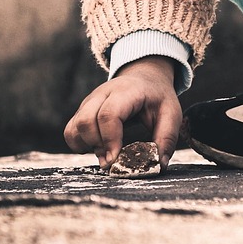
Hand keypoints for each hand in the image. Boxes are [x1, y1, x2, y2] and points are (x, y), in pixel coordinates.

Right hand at [64, 56, 181, 170]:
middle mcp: (102, 94)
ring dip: (87, 146)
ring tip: (107, 153)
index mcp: (127, 91)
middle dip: (96, 146)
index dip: (109, 139)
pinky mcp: (82, 111)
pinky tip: (97, 148)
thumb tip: (158, 165)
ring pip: (74, 127)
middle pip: (85, 121)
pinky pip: (70, 131)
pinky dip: (79, 144)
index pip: (109, 114)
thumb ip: (166, 138)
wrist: (144, 78)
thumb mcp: (171, 113)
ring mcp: (89, 102)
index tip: (115, 158)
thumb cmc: (157, 97)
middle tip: (112, 159)